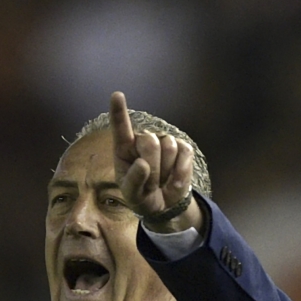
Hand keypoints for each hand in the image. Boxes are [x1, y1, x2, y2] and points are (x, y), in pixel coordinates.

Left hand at [110, 91, 200, 231]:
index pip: (120, 128)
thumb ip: (133, 181)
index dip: (119, 112)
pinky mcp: (183, 148)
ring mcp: (164, 141)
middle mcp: (143, 140)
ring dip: (165, 173)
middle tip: (151, 184)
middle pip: (149, 143)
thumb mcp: (131, 195)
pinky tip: (173, 180)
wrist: (163, 204)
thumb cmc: (141, 195)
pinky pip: (184, 154)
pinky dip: (180, 172)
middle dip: (152, 169)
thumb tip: (143, 164)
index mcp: (124, 149)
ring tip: (161, 182)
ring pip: (168, 149)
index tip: (117, 95)